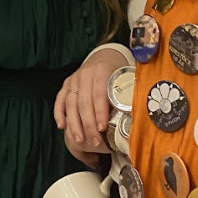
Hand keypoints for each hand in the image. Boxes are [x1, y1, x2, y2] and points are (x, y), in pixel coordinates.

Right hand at [54, 48, 126, 166]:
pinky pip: (60, 100)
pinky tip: (62, 126)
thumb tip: (137, 118)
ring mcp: (73, 79)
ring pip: (70, 104)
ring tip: (79, 141)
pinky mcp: (66, 85)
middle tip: (95, 142)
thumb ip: (129, 94)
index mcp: (101, 71)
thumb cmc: (119, 71)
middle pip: (83, 102)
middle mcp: (85, 74)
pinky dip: (59, 114)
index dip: (100, 112)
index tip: (102, 128)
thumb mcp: (127, 77)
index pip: (99, 94)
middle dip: (88, 125)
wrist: (105, 56)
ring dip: (74, 124)